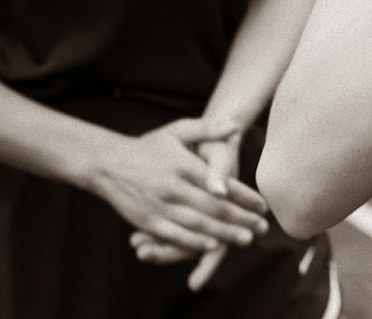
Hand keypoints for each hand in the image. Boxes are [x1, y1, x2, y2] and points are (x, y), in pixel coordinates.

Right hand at [91, 118, 267, 259]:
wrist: (108, 164)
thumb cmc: (148, 147)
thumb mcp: (177, 131)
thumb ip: (207, 128)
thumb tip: (235, 125)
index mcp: (184, 165)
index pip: (220, 183)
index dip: (244, 196)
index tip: (263, 205)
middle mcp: (173, 187)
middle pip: (213, 207)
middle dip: (240, 218)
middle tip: (262, 227)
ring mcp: (160, 206)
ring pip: (198, 224)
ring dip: (224, 233)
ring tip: (246, 239)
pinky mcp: (148, 221)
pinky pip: (174, 235)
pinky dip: (194, 242)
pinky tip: (213, 246)